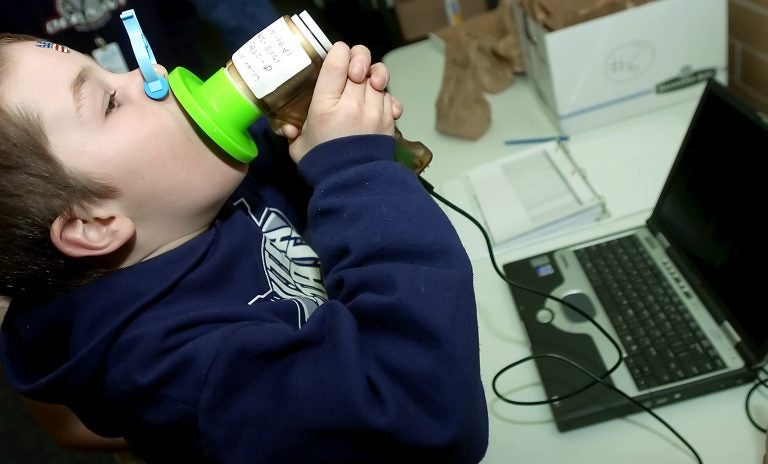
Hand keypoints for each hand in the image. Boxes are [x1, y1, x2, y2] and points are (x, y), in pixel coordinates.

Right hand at [281, 42, 402, 162]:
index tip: (337, 59)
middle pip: (362, 62)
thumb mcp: (299, 146)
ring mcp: (374, 111)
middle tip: (353, 72)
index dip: (340, 51)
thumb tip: (289, 126)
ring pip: (379, 76)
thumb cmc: (322, 164)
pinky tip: (375, 104)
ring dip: (372, 78)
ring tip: (365, 87)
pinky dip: (383, 96)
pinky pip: (389, 96)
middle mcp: (353, 103)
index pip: (338, 59)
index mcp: (326, 105)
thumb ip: (295, 131)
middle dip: (358, 61)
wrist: (352, 186)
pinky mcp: (388, 120)